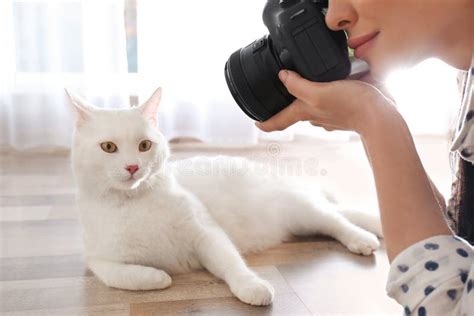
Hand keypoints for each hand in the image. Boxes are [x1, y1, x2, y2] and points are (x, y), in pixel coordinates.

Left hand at [256, 70, 396, 135]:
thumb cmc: (350, 105)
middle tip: (279, 97)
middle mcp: (315, 116)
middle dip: (286, 107)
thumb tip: (282, 77)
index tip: (256, 123)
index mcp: (305, 112)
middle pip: (295, 113)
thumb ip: (298, 85)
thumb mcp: (319, 92)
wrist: (379, 114)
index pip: (280, 122)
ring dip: (307, 98)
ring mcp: (330, 115)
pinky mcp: (343, 110)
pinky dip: (325, 95)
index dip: (266, 123)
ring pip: (312, 107)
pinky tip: (331, 86)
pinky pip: (329, 103)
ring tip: (304, 84)